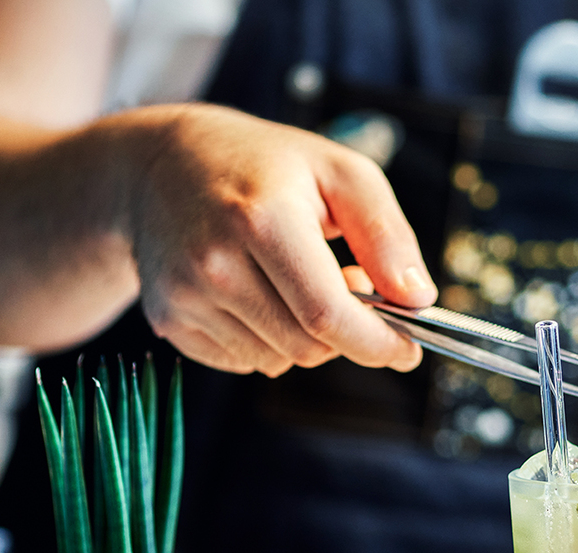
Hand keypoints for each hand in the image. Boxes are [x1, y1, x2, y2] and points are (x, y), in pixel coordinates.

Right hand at [119, 104, 431, 375]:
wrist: (160, 165)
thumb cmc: (264, 166)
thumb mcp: (339, 172)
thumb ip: (386, 235)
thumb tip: (417, 299)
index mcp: (263, 219)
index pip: (328, 315)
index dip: (377, 343)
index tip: (407, 350)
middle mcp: (214, 262)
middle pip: (307, 347)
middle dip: (343, 333)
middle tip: (346, 286)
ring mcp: (185, 296)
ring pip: (276, 361)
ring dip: (302, 337)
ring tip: (292, 280)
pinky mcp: (168, 320)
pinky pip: (242, 361)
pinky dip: (264, 341)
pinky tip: (255, 293)